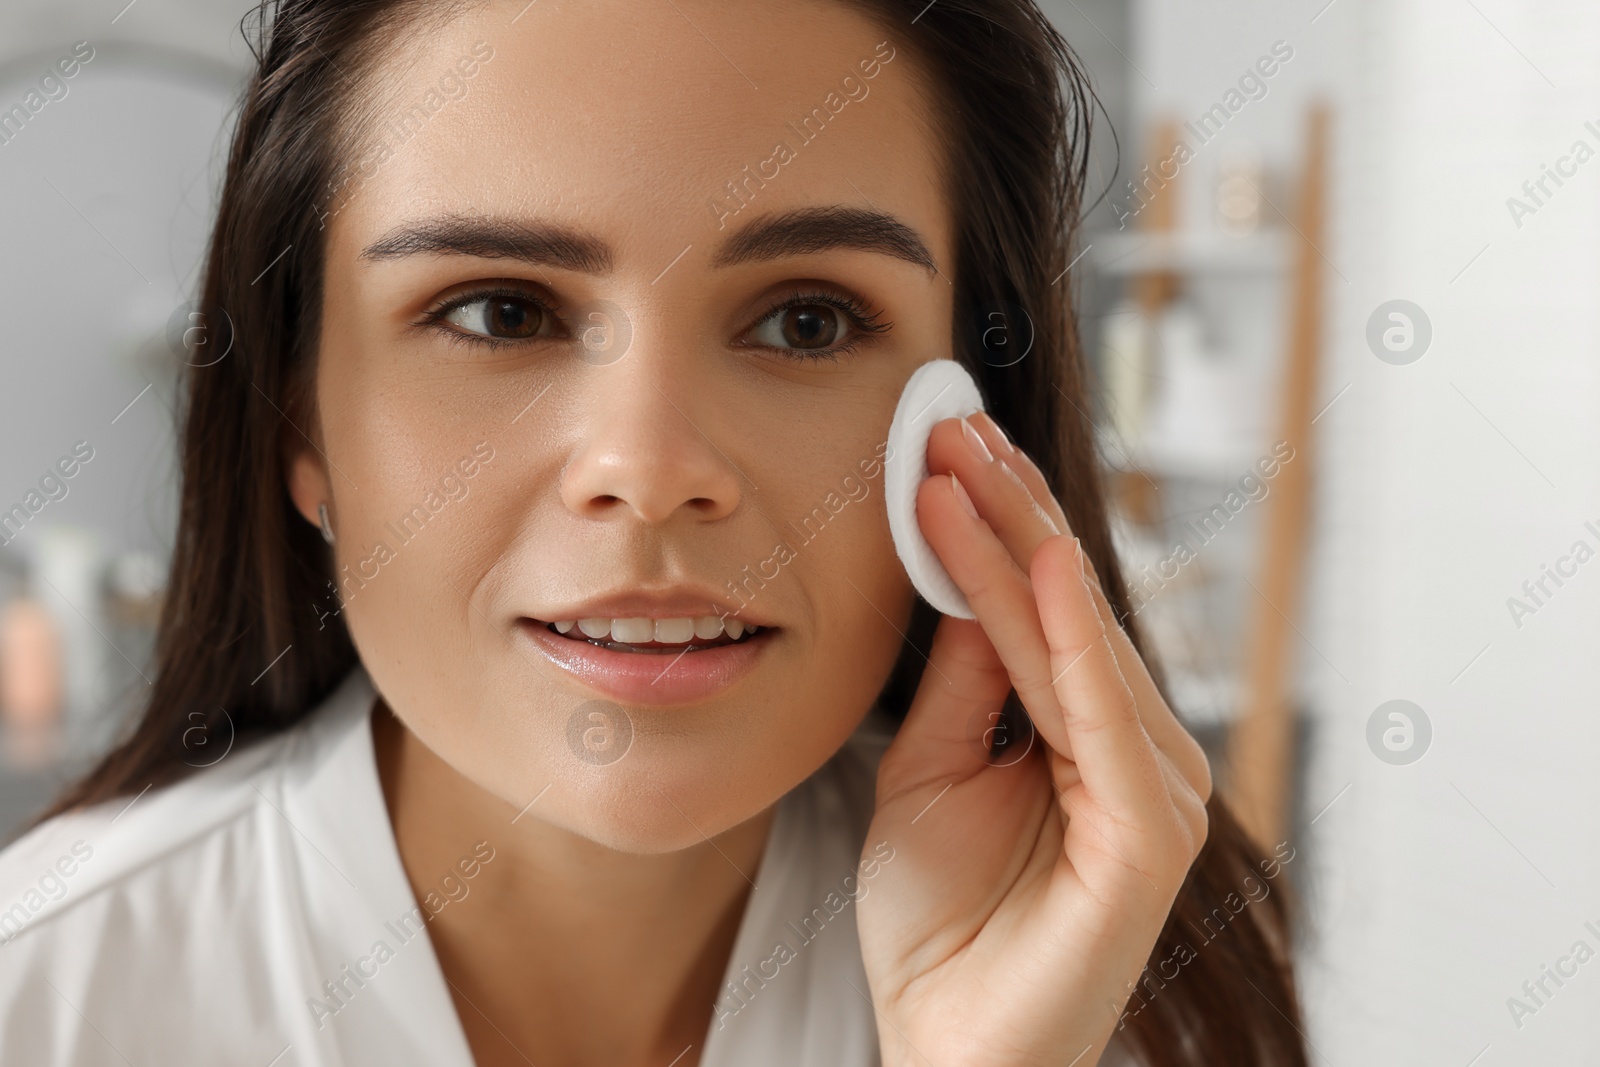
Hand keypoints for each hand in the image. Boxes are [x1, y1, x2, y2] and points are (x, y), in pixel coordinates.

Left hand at [856, 411, 1211, 1066]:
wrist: (945, 1045)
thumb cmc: (939, 922)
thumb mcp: (930, 770)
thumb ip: (967, 681)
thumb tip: (975, 578)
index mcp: (1087, 735)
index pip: (1044, 607)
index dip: (997, 524)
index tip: (946, 445)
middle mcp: (1134, 750)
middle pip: (1069, 607)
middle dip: (1007, 510)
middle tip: (950, 424)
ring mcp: (1151, 790)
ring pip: (1078, 641)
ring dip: (1021, 546)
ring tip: (960, 465)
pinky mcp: (1148, 832)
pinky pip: (1100, 714)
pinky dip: (1071, 633)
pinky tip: (1042, 561)